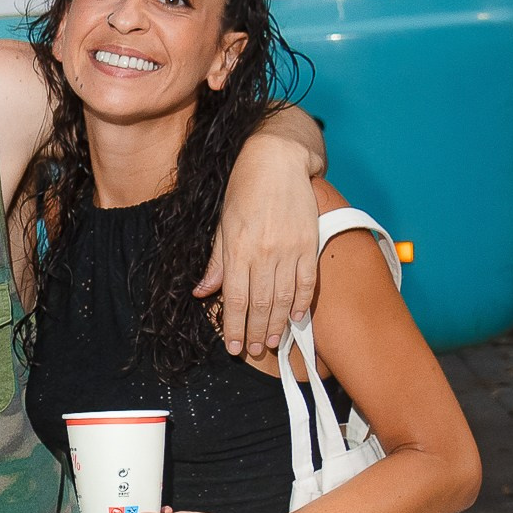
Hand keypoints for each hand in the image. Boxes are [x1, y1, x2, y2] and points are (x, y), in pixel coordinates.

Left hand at [199, 136, 316, 355]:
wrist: (277, 161)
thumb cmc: (243, 191)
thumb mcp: (222, 225)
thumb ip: (216, 261)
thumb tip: (203, 292)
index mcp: (237, 250)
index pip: (235, 299)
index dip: (234, 326)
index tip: (233, 347)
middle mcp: (264, 253)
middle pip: (260, 304)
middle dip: (255, 331)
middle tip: (253, 351)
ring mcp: (290, 249)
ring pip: (284, 297)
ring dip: (277, 324)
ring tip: (272, 342)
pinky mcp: (310, 243)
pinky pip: (307, 281)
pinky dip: (302, 302)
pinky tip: (297, 318)